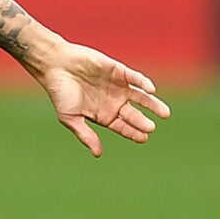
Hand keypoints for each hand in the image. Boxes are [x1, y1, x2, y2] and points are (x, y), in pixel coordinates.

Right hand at [35, 40, 169, 156]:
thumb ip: (86, 134)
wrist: (55, 65)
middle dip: (144, 122)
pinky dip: (144, 83)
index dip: (134, 133)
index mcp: (103, 114)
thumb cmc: (59, 92)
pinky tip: (151, 90)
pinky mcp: (118, 70)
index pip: (124, 127)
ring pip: (140, 97)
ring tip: (164, 113)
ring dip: (152, 104)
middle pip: (134, 114)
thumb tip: (98, 154)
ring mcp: (117, 86)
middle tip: (151, 127)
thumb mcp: (70, 117)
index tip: (144, 138)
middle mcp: (113, 101)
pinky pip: (135, 78)